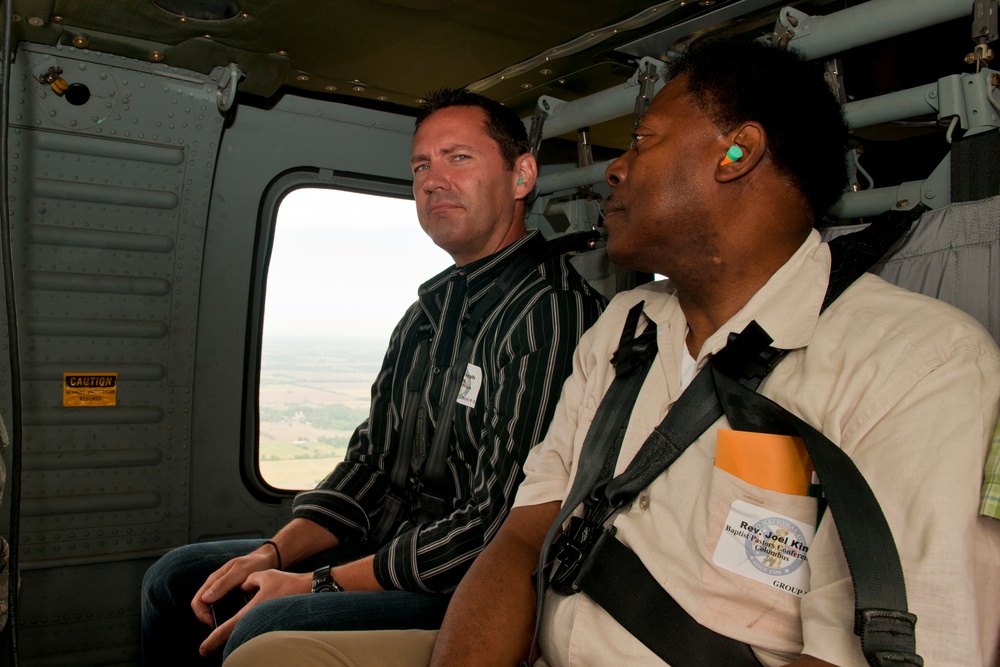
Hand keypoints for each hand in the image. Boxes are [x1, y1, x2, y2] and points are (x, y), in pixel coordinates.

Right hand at [190, 547, 279, 627]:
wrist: (268, 559)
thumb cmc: (254, 562)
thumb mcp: (239, 571)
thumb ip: (224, 583)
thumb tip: (206, 599)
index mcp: (213, 580)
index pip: (197, 601)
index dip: (201, 614)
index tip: (212, 623)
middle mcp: (216, 588)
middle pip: (204, 608)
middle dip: (210, 619)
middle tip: (222, 627)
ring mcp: (225, 593)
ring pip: (216, 610)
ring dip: (221, 618)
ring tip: (231, 624)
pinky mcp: (234, 598)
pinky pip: (227, 610)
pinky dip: (231, 616)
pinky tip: (240, 618)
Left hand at [197, 569, 311, 655]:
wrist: (310, 590)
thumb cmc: (288, 583)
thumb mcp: (263, 575)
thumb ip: (248, 581)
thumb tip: (243, 586)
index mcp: (250, 610)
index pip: (226, 628)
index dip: (212, 640)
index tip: (202, 649)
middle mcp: (256, 619)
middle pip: (232, 636)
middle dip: (218, 642)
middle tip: (206, 649)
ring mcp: (265, 622)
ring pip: (243, 632)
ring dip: (231, 636)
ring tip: (221, 638)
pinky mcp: (272, 621)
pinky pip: (254, 627)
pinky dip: (244, 629)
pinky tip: (243, 626)